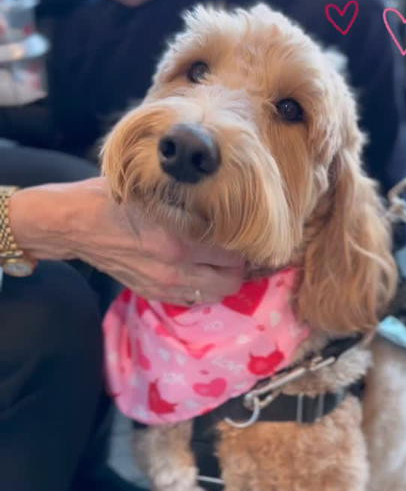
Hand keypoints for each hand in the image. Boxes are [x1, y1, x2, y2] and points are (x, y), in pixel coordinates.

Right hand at [9, 178, 244, 304]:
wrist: (76, 225)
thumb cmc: (116, 199)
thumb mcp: (158, 191)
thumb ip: (192, 203)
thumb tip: (228, 202)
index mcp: (180, 243)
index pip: (233, 255)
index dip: (244, 245)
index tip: (244, 233)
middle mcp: (175, 271)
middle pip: (230, 282)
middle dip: (238, 267)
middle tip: (236, 250)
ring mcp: (163, 286)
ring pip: (214, 296)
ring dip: (222, 280)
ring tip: (220, 263)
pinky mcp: (152, 293)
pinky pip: (191, 300)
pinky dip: (201, 288)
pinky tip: (197, 271)